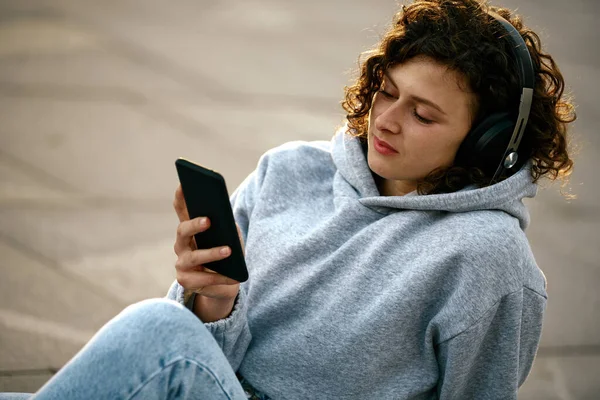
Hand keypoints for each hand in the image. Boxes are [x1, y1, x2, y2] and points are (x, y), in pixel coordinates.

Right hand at [173, 185, 241, 320]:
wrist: (226, 282)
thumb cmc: (229, 254)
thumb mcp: (231, 238)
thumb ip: (228, 228)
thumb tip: (228, 223)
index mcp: (191, 228)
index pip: (181, 209)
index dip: (180, 196)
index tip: (184, 183)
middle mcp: (182, 243)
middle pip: (182, 230)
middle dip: (194, 224)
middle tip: (208, 220)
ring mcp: (181, 263)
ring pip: (194, 256)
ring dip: (211, 253)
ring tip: (228, 251)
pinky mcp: (186, 281)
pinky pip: (203, 279)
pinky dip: (220, 277)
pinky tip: (233, 277)